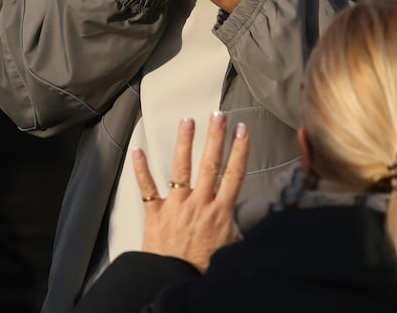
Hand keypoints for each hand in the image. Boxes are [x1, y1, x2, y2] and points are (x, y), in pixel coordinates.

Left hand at [134, 112, 249, 270]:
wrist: (176, 280)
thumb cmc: (204, 267)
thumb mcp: (233, 247)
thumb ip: (242, 227)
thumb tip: (259, 217)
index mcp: (219, 211)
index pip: (234, 174)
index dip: (240, 151)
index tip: (242, 130)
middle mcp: (199, 203)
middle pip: (210, 164)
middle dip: (215, 138)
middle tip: (219, 115)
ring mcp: (176, 205)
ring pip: (181, 168)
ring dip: (185, 143)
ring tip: (188, 120)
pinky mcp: (156, 213)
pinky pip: (147, 188)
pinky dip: (141, 170)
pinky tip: (137, 150)